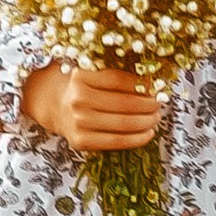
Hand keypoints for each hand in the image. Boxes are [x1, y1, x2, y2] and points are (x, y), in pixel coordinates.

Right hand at [21, 64, 163, 150]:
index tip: (156, 86)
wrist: (56, 107)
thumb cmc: (84, 87)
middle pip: (124, 103)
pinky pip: (116, 142)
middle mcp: (77, 99)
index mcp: (80, 77)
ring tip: (156, 117)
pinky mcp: (81, 141)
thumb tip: (154, 82)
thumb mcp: (94, 73)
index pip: (118, 80)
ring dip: (146, 121)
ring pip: (123, 123)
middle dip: (148, 105)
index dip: (141, 83)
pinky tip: (149, 133)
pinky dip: (137, 139)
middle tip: (160, 104)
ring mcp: (78, 122)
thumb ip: (118, 75)